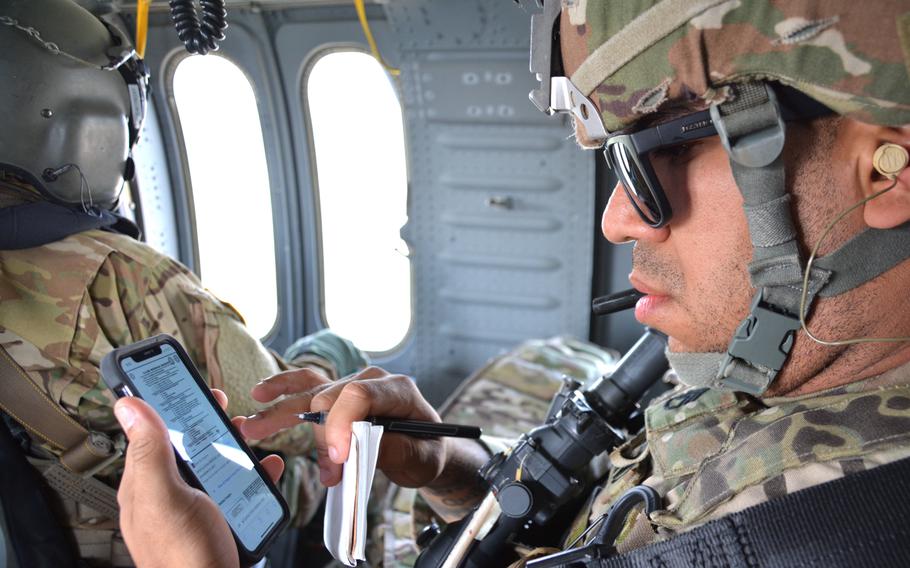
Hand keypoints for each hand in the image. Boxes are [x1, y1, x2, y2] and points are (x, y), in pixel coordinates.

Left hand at [114, 389, 282, 567]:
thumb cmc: (185, 558)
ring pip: (213, 463)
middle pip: (184, 445)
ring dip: (232, 444)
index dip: (164, 405)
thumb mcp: (166, 497)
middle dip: (205, 421)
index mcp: (145, 484)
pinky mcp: (219, 518)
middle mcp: (167, 494)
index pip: (149, 432)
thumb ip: (149, 452)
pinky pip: (236, 486)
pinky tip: (265, 466)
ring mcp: (193, 507)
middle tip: (221, 404)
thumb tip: (128, 405)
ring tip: (248, 431)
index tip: (181, 382)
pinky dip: (253, 472)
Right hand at [242, 367, 445, 488]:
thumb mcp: (419, 457)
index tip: (338, 459)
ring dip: (280, 410)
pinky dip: (284, 389)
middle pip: (332, 398)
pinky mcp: (337, 395)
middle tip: (328, 474)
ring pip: (312, 391)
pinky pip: (307, 385)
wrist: (425, 447)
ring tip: (251, 426)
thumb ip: (390, 449)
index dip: (341, 425)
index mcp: (397, 389)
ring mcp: (352, 384)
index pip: (360, 395)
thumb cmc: (424, 451)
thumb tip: (354, 447)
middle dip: (322, 437)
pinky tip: (261, 393)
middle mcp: (372, 380)